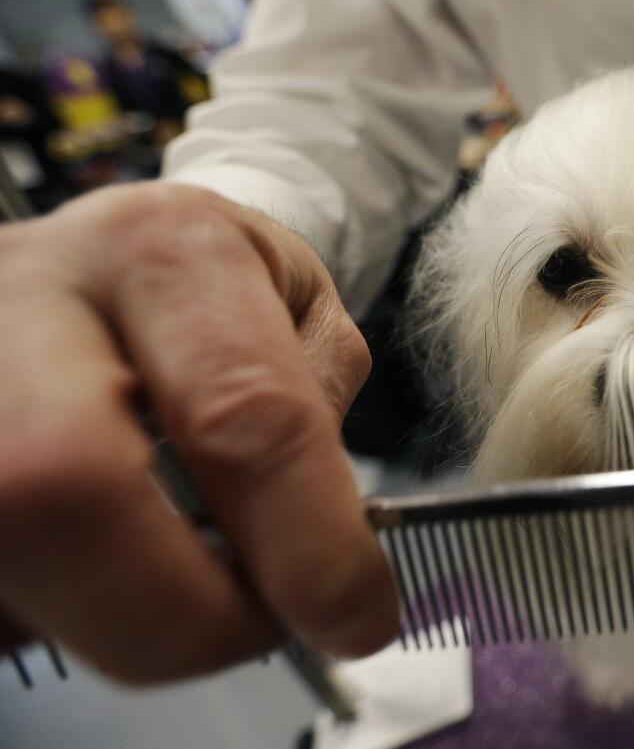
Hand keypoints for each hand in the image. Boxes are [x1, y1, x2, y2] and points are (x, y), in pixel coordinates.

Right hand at [0, 182, 398, 681]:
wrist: (94, 254)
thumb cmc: (208, 288)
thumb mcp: (299, 309)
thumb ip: (322, 420)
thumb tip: (326, 561)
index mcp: (161, 254)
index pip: (241, 416)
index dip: (308, 549)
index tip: (353, 615)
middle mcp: (29, 296)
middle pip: (66, 487)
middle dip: (183, 611)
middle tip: (256, 626)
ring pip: (10, 553)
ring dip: (115, 620)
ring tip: (182, 586)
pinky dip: (60, 610)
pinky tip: (105, 571)